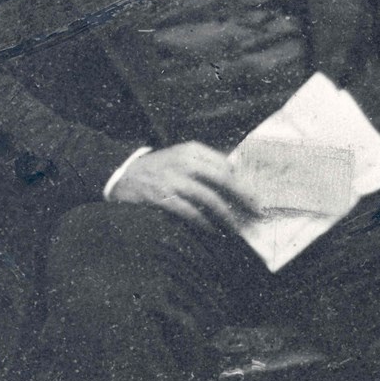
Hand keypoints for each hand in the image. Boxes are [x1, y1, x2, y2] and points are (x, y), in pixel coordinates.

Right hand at [108, 142, 261, 230]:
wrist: (123, 174)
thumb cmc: (158, 168)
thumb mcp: (181, 157)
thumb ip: (205, 165)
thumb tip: (237, 178)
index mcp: (192, 150)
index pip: (226, 164)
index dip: (243, 181)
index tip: (256, 195)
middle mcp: (184, 161)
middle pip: (223, 178)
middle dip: (243, 195)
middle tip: (256, 210)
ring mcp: (172, 179)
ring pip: (208, 197)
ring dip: (226, 214)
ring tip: (237, 226)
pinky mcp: (162, 197)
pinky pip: (189, 212)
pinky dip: (203, 222)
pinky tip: (213, 230)